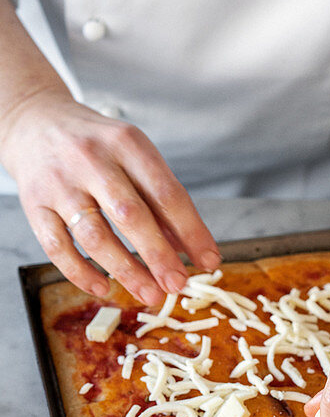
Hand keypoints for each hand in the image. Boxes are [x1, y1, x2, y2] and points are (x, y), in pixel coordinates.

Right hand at [3, 88, 220, 302]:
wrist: (36, 122)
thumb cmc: (96, 146)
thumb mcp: (134, 157)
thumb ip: (160, 200)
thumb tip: (188, 248)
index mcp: (127, 143)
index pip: (166, 193)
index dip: (192, 231)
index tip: (209, 260)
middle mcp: (92, 160)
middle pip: (130, 215)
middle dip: (158, 256)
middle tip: (178, 284)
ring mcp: (60, 183)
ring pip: (94, 235)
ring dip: (126, 271)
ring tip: (150, 294)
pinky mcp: (34, 204)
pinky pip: (57, 247)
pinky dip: (81, 273)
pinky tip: (104, 288)